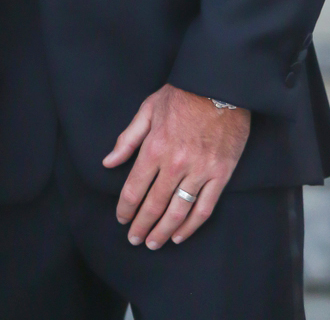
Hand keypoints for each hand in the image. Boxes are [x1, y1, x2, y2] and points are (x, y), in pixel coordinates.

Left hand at [103, 84, 250, 248]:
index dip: (125, 208)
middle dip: (141, 225)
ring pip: (178, 212)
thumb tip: (108, 162)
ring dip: (163, 232)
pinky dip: (191, 226)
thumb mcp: (147, 109)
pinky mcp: (221, 175)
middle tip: (134, 239)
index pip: (134, 188)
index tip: (121, 219)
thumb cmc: (181, 95)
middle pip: (154, 205)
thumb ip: (127, 139)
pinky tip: (180, 235)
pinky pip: (204, 208)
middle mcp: (175, 163)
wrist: (219, 86)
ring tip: (153, 243)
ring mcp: (200, 171)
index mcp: (154, 147)